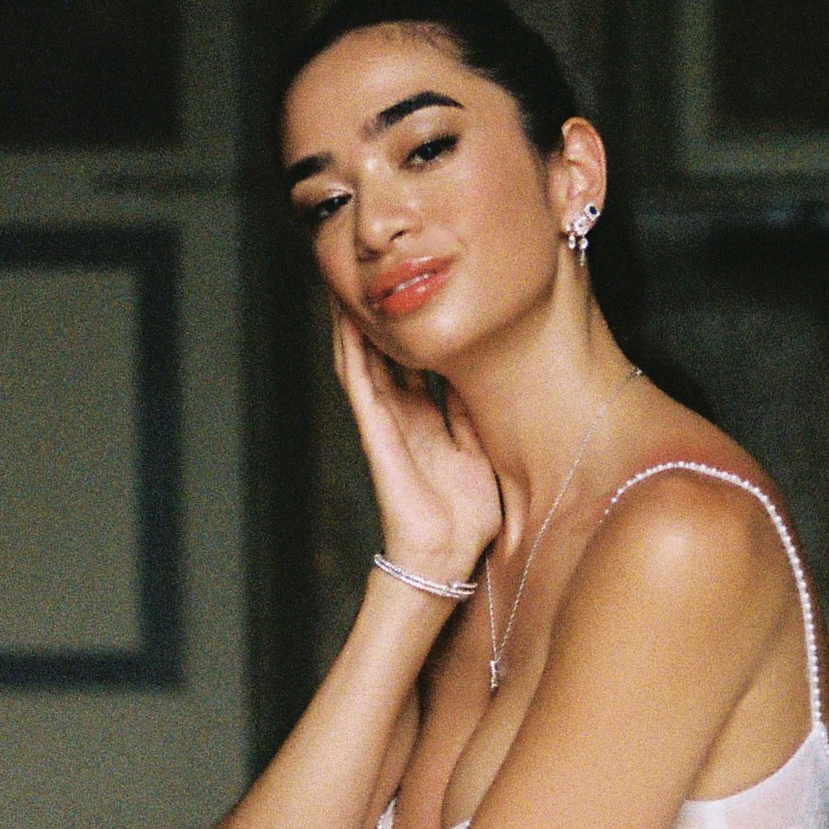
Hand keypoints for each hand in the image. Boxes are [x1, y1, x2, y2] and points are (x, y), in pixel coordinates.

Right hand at [333, 309, 500, 587]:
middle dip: (379, 316)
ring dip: (354, 322)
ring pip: (363, 359)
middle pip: (384, 353)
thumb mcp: (481, 449)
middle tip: (375, 271)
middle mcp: (403, 415)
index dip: (413, 329)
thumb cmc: (467, 516)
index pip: (416, 362)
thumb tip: (483, 371)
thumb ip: (473, 413)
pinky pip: (359, 383)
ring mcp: (385, 422)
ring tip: (349, 282)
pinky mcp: (376, 432)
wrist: (448, 556)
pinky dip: (351, 350)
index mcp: (429, 419)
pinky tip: (346, 320)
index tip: (417, 289)